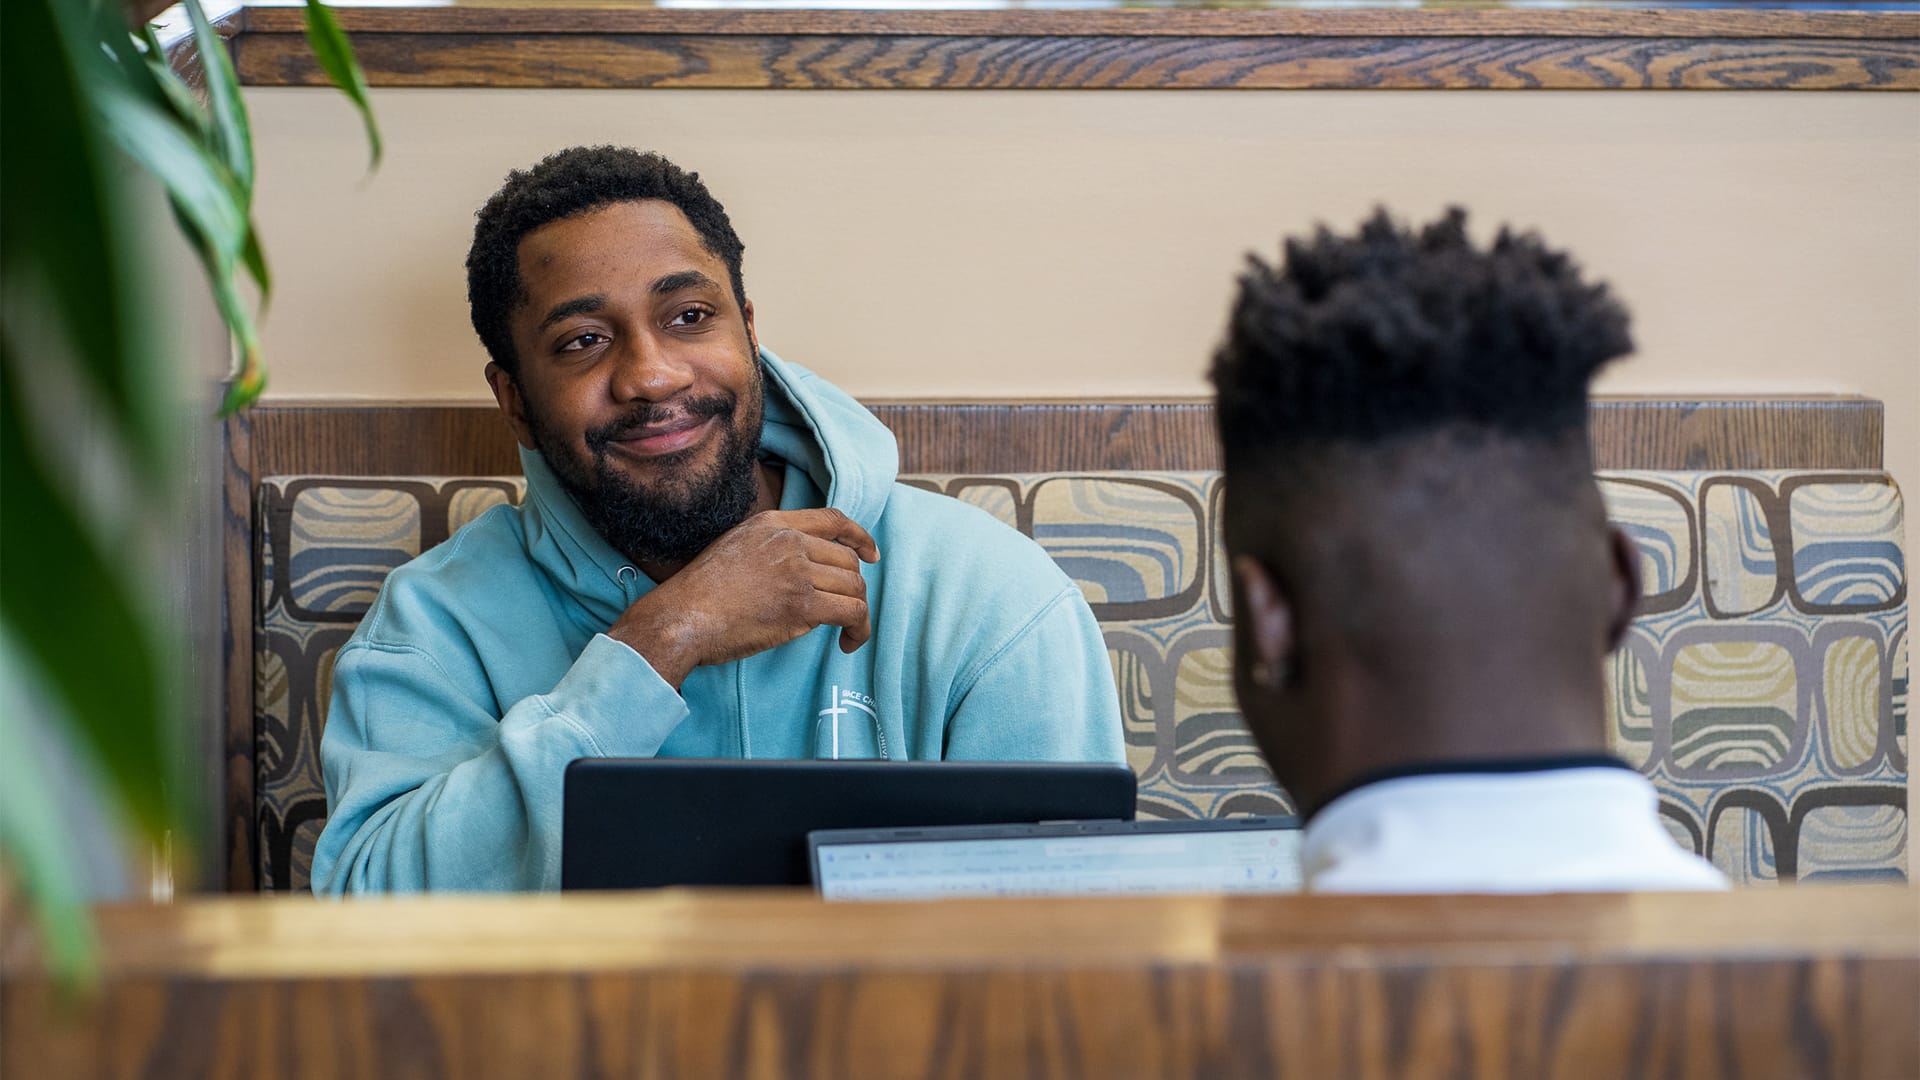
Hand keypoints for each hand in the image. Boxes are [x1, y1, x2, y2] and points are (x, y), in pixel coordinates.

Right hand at [607, 509, 879, 688]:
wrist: (682, 617)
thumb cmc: (701, 593)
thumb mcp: (736, 546)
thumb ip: (771, 546)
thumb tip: (807, 567)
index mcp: (773, 524)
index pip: (833, 520)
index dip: (860, 537)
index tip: (871, 555)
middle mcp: (790, 542)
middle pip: (848, 561)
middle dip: (852, 587)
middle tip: (842, 611)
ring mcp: (798, 573)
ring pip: (854, 587)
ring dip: (857, 613)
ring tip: (846, 632)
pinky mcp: (803, 606)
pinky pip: (853, 613)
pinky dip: (860, 630)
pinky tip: (848, 643)